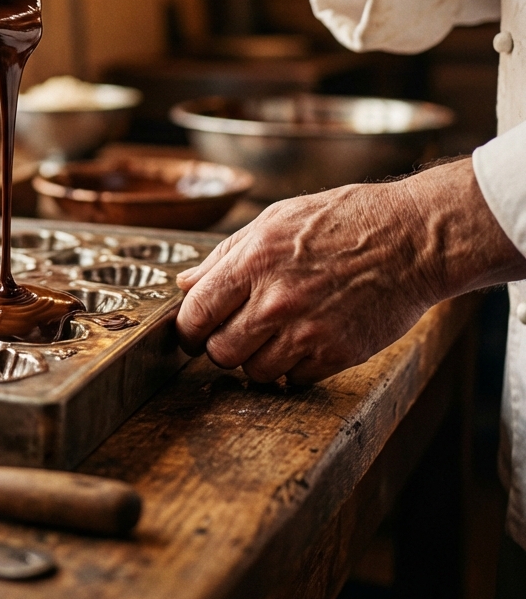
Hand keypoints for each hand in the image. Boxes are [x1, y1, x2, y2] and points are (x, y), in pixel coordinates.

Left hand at [175, 157, 523, 384]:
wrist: (411, 238)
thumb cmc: (342, 220)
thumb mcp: (274, 220)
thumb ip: (225, 255)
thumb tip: (186, 284)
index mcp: (253, 262)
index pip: (195, 314)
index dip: (188, 328)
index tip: (193, 331)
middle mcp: (275, 300)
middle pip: (220, 352)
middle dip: (220, 347)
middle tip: (234, 334)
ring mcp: (307, 331)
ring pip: (253, 371)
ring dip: (256, 360)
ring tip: (272, 336)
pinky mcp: (337, 354)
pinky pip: (294, 378)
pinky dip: (292, 367)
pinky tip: (303, 342)